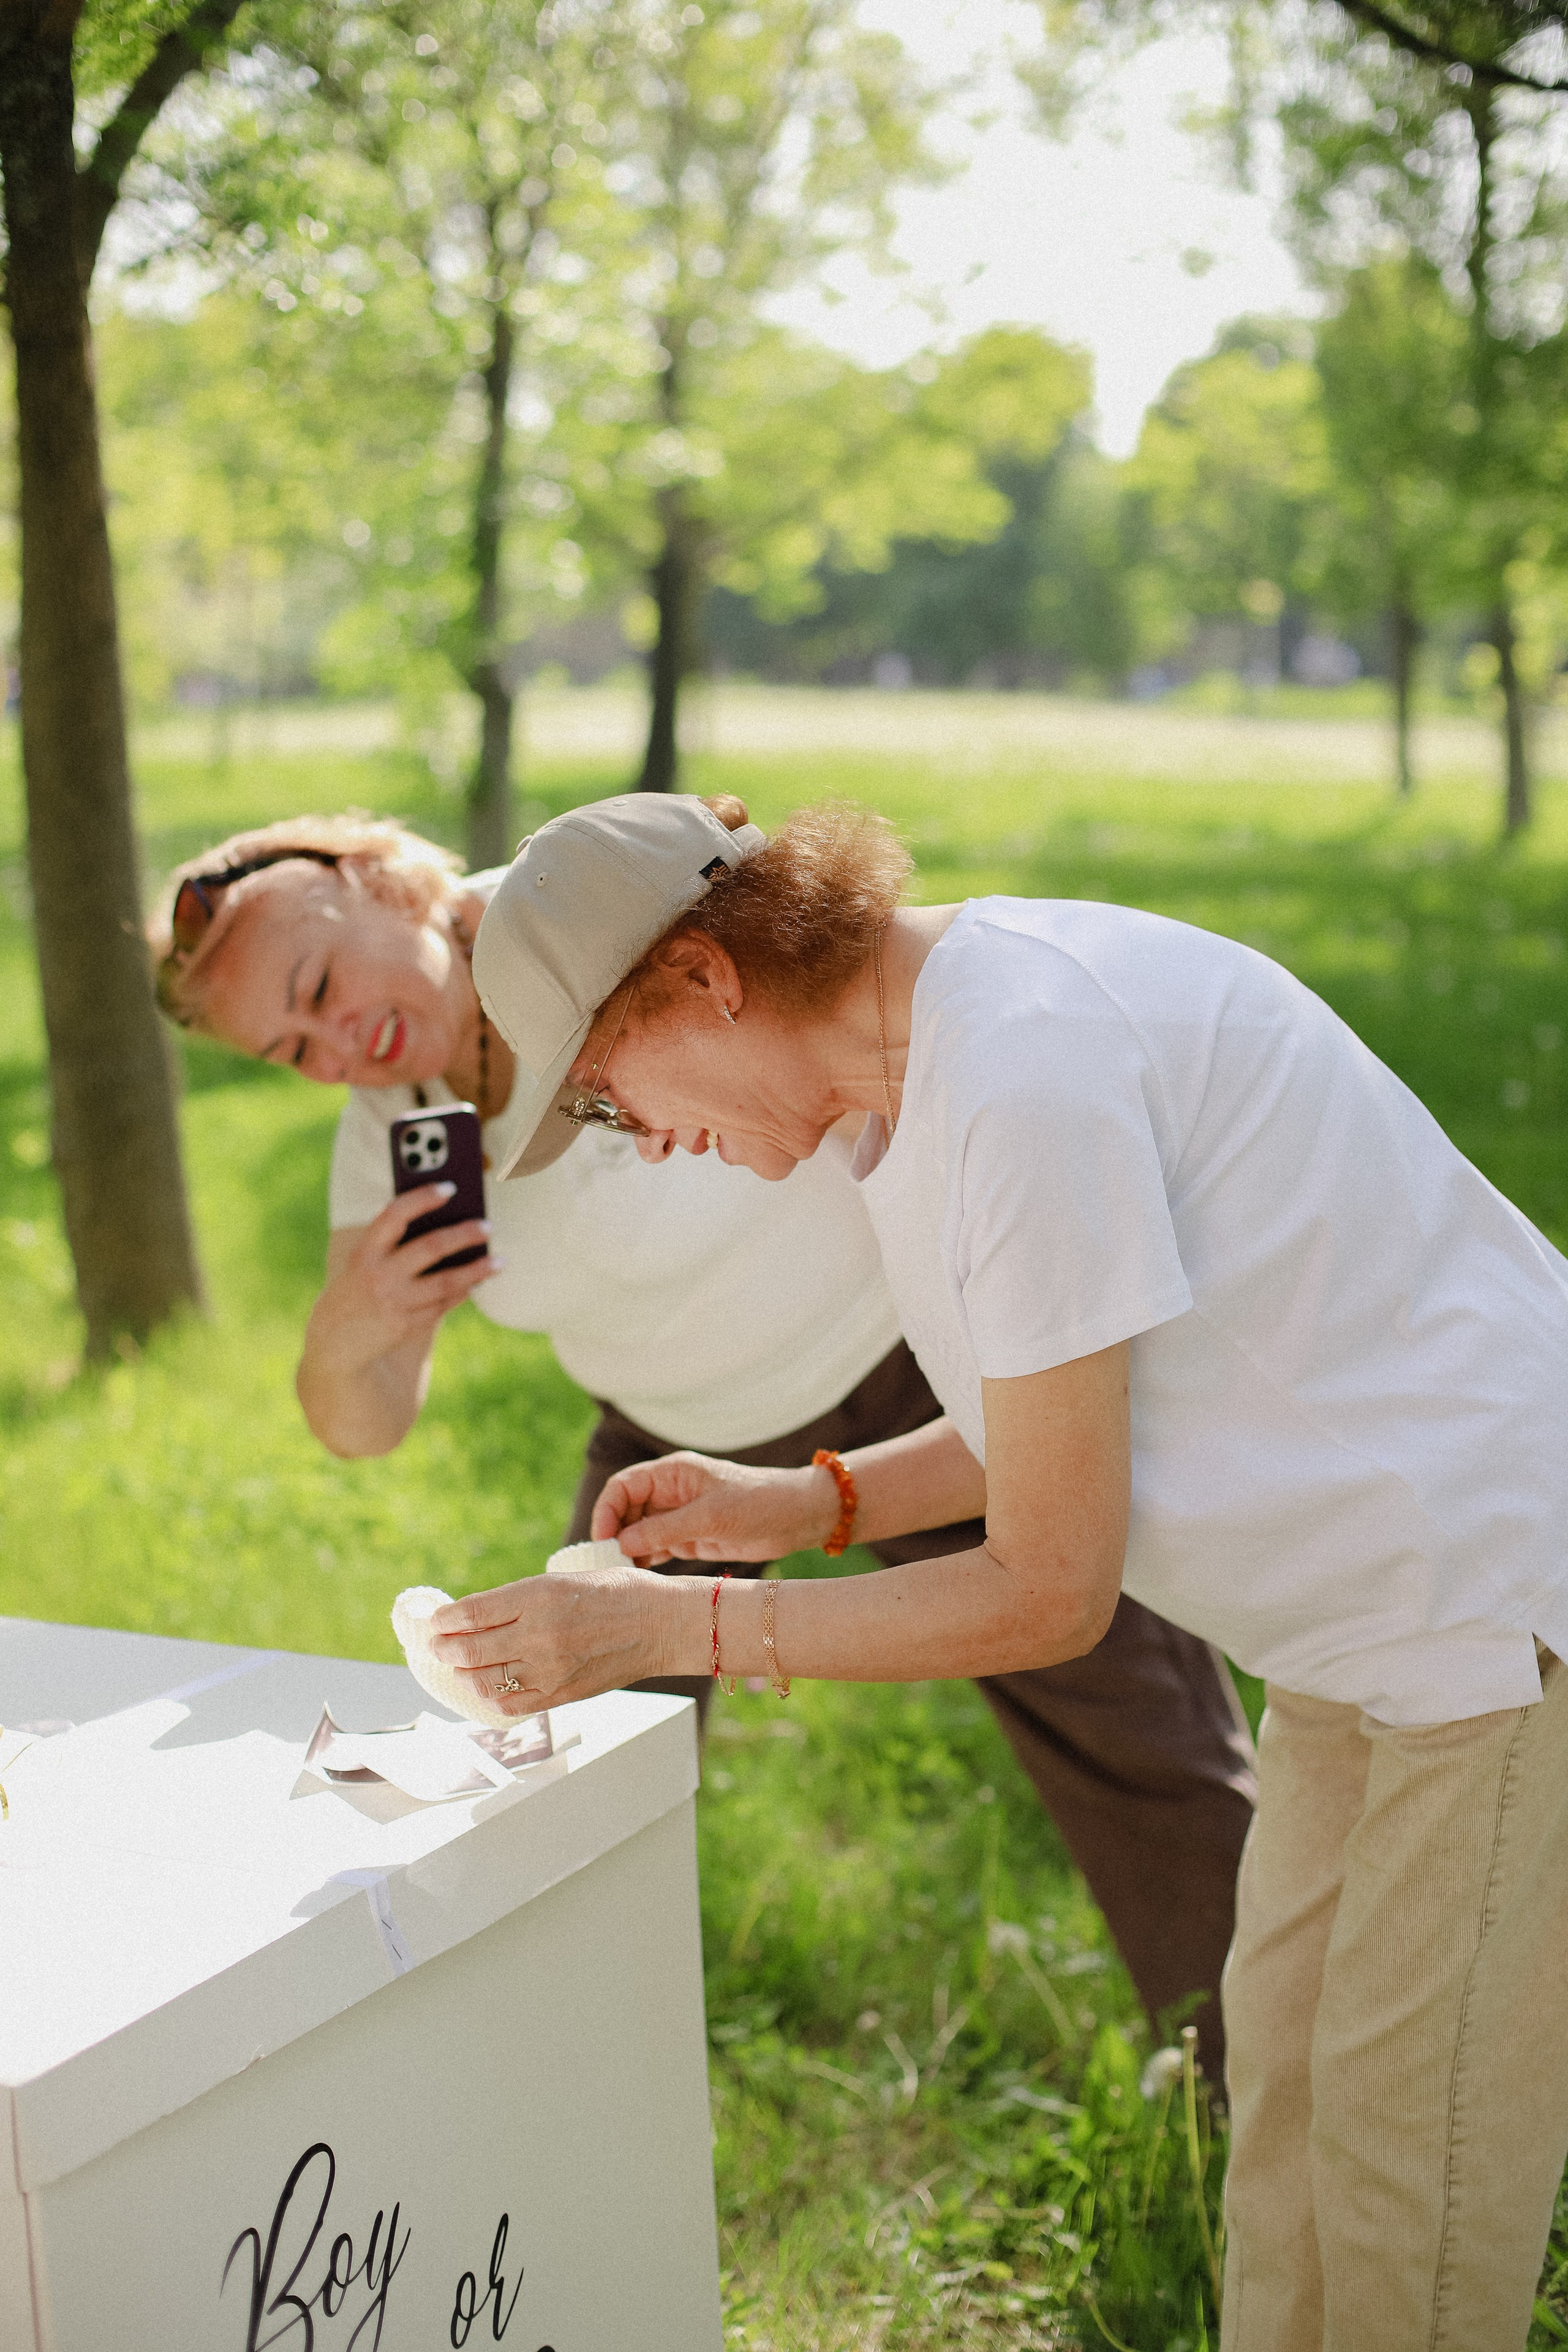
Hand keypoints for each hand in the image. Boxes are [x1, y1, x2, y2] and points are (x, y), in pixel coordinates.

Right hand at [304, 1184, 499, 1375]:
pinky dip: (462, 1292)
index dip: (422, 1199)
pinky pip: (443, 1305)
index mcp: (364, 1252)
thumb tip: (442, 1223)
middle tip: (487, 1226)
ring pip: (446, 1282)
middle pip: (431, 1247)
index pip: (395, 1215)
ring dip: (477, 1270)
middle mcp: (379, 1276)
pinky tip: (475, 1283)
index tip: (449, 1188)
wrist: (334, 1345)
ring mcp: (395, 1303)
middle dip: (464, 1234)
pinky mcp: (407, 1326)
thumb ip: (390, 1245)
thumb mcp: (359, 1264)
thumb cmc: (354, 1291)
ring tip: (500, 1261)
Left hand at [428, 1558, 697, 1710]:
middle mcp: (539, 1633)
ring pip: (483, 1679)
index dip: (444, 1620)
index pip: (471, 1612)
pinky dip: (491, 1695)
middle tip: (439, 1646)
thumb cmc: (616, 1594)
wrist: (661, 1624)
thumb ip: (518, 1600)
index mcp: (539, 1595)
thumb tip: (475, 1617)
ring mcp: (549, 1668)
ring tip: (463, 1666)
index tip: (436, 1622)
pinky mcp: (561, 1694)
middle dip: (445, 1648)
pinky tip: (491, 1685)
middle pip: (469, 1649)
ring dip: (464, 1673)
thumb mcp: (562, 1580)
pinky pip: (509, 1703)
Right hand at [590, 1450, 838, 1565]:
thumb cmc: (758, 1503)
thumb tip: (622, 1542)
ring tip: (619, 1575)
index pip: (623, 1486)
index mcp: (672, 1473)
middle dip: (613, 1534)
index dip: (607, 1510)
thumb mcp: (711, 1516)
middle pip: (625, 1511)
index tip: (602, 1539)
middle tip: (607, 1565)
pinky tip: (639, 1576)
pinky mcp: (689, 1538)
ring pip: (637, 1532)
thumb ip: (665, 1529)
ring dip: (626, 1551)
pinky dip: (644, 1560)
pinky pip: (655, 1548)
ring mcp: (678, 1516)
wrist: (797, 1518)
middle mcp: (670, 1492)